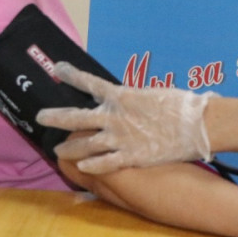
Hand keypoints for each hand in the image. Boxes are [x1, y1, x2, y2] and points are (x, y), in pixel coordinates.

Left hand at [36, 62, 215, 172]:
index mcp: (121, 95)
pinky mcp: (129, 157)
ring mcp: (119, 138)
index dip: (71, 75)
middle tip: (41, 117)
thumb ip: (132, 100)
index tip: (58, 68)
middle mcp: (114, 116)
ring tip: (58, 151)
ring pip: (84, 145)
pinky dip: (91, 166)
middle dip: (55, 117)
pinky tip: (82, 168)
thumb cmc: (180, 105)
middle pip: (76, 117)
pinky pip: (103, 164)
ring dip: (69, 148)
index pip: (89, 82)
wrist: (197, 124)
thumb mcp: (152, 95)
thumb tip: (125, 100)